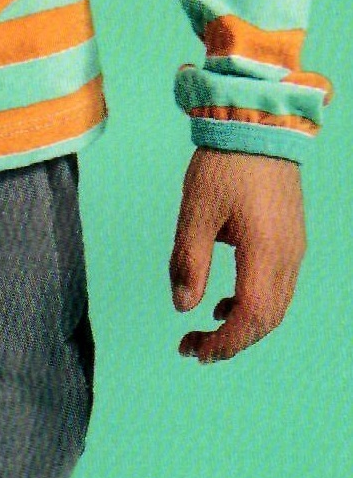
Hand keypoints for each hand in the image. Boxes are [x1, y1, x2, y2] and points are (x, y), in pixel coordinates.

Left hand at [169, 148, 304, 360]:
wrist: (258, 128)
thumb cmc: (224, 166)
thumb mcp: (195, 214)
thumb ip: (189, 263)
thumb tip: (184, 306)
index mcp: (264, 253)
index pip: (249, 317)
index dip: (223, 342)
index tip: (194, 350)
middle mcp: (287, 257)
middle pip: (267, 319)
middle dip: (232, 342)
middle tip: (195, 348)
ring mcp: (294, 249)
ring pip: (276, 306)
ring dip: (244, 326)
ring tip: (209, 331)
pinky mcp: (291, 239)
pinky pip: (279, 287)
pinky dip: (255, 304)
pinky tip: (226, 303)